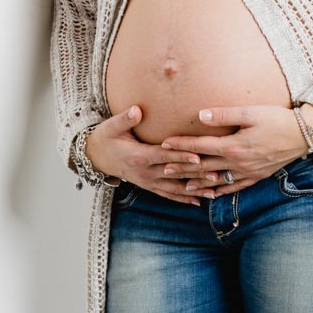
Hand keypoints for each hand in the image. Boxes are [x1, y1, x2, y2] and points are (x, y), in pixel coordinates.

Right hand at [85, 105, 211, 206]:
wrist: (95, 157)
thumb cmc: (105, 138)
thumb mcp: (111, 126)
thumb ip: (125, 119)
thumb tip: (136, 110)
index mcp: (138, 157)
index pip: (164, 157)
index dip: (181, 157)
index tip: (198, 157)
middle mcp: (145, 172)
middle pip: (175, 174)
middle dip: (196, 175)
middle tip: (217, 174)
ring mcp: (147, 181)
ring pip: (175, 188)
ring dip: (195, 190)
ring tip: (214, 192)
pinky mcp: (149, 185)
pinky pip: (168, 194)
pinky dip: (184, 199)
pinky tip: (199, 202)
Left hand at [157, 104, 312, 197]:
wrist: (304, 134)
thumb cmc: (277, 119)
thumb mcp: (251, 112)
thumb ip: (224, 114)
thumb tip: (200, 116)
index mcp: (234, 146)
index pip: (200, 147)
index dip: (181, 145)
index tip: (164, 143)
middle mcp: (238, 162)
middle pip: (204, 167)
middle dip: (183, 168)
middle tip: (163, 169)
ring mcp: (248, 172)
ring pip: (217, 180)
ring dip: (198, 183)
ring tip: (181, 186)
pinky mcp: (257, 176)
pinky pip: (234, 187)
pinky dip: (220, 191)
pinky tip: (211, 194)